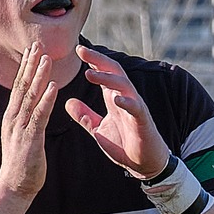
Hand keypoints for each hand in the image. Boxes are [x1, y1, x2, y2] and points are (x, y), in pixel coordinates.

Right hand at [0, 41, 60, 200]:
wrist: (14, 188)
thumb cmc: (22, 165)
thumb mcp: (22, 137)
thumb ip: (26, 120)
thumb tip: (32, 108)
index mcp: (13, 117)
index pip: (19, 87)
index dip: (26, 67)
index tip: (33, 50)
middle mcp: (14, 119)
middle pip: (22, 86)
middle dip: (31, 65)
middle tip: (38, 44)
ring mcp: (20, 129)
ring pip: (30, 98)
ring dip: (39, 77)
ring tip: (47, 59)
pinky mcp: (30, 140)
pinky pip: (39, 116)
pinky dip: (46, 100)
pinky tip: (53, 87)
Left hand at [64, 46, 170, 178]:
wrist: (145, 163)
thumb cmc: (125, 144)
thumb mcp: (98, 129)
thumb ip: (84, 116)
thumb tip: (68, 102)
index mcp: (114, 98)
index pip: (104, 73)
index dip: (92, 60)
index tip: (78, 50)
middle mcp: (126, 97)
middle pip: (113, 71)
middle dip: (98, 60)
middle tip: (81, 50)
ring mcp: (135, 108)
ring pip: (123, 85)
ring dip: (106, 78)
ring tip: (90, 73)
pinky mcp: (143, 121)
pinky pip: (135, 108)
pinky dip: (127, 102)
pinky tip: (116, 99)